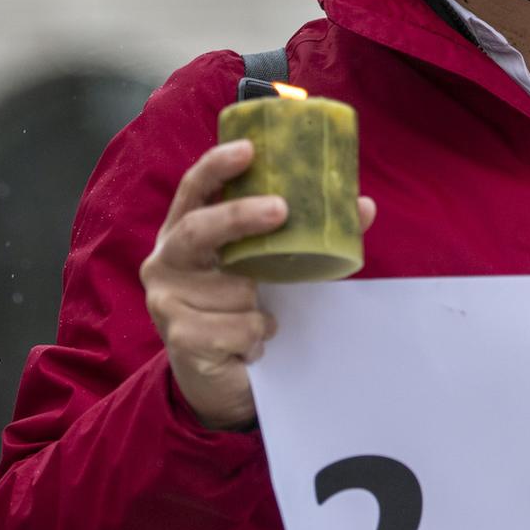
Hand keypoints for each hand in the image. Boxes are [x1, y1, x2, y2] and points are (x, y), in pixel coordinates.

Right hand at [141, 139, 376, 429]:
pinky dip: (257, 335)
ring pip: (235, 288)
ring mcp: (167, 299)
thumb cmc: (241, 308)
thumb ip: (304, 235)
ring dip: (259, 306)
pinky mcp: (179, 337)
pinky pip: (241, 326)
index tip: (250, 149)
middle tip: (281, 209)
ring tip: (256, 317)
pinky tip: (248, 344)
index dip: (217, 166)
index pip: (194, 189)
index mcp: (184, 232)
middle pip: (199, 229)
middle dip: (240, 216)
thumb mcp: (268, 267)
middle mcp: (166, 260)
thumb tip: (363, 206)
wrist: (220, 380)